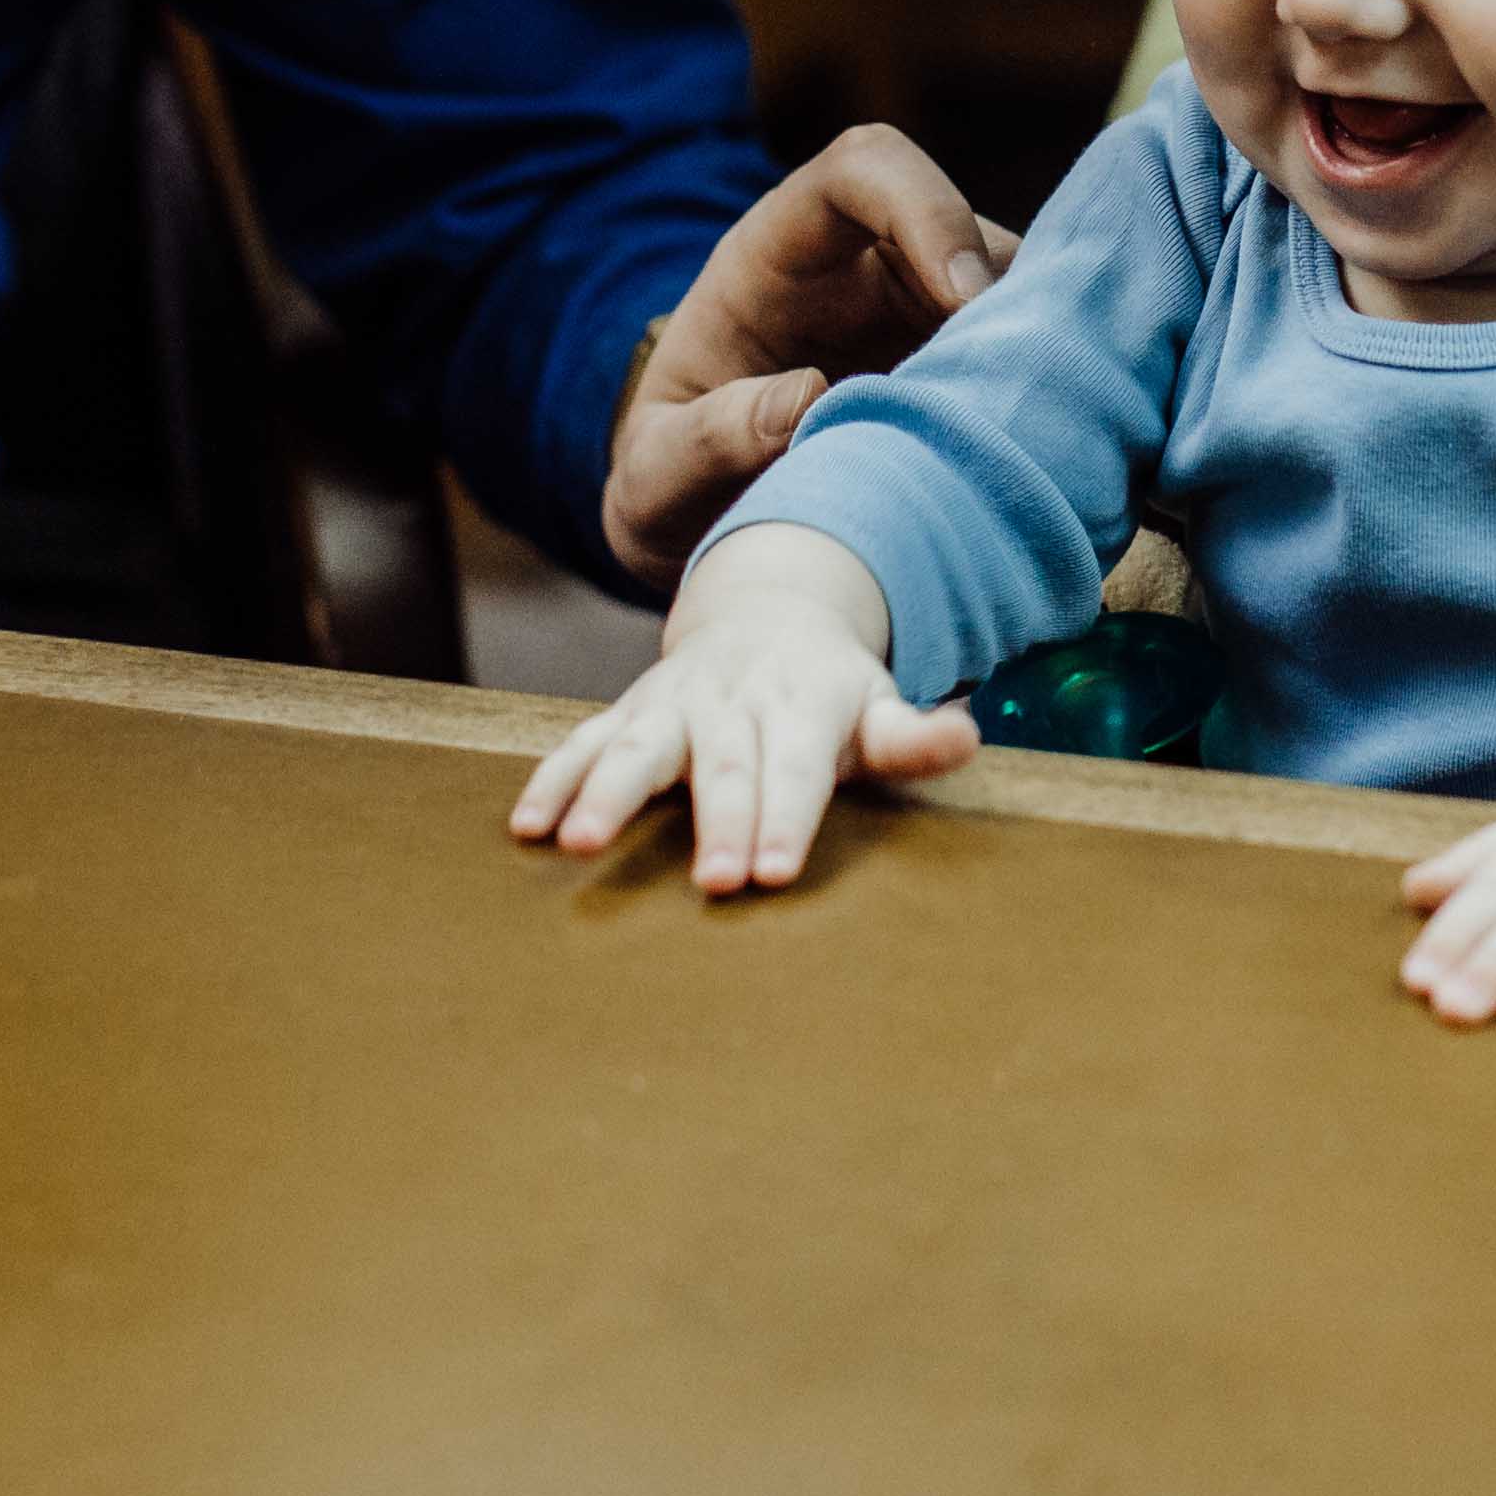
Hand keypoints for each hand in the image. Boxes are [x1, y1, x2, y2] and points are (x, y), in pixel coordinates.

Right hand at [507, 523, 981, 893]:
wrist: (766, 613)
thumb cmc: (830, 691)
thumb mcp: (877, 704)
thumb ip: (914, 736)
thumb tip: (967, 737)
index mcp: (800, 704)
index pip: (796, 769)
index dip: (784, 818)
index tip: (773, 872)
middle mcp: (732, 701)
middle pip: (723, 766)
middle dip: (716, 822)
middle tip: (712, 882)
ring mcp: (673, 703)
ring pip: (635, 747)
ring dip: (604, 794)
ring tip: (577, 844)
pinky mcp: (627, 712)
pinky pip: (582, 742)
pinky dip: (553, 779)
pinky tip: (527, 825)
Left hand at [601, 125, 1020, 588]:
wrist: (700, 520)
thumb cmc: (668, 480)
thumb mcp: (654, 472)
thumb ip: (705, 439)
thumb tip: (803, 401)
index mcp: (777, 254)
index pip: (862, 169)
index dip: (926, 208)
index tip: (965, 296)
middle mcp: (864, 266)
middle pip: (967, 231)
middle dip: (1009, 301)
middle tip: (1020, 397)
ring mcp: (924, 317)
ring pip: (1017, 296)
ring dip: (1036, 359)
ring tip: (1031, 444)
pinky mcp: (966, 369)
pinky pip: (1031, 359)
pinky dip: (1047, 401)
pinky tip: (1044, 458)